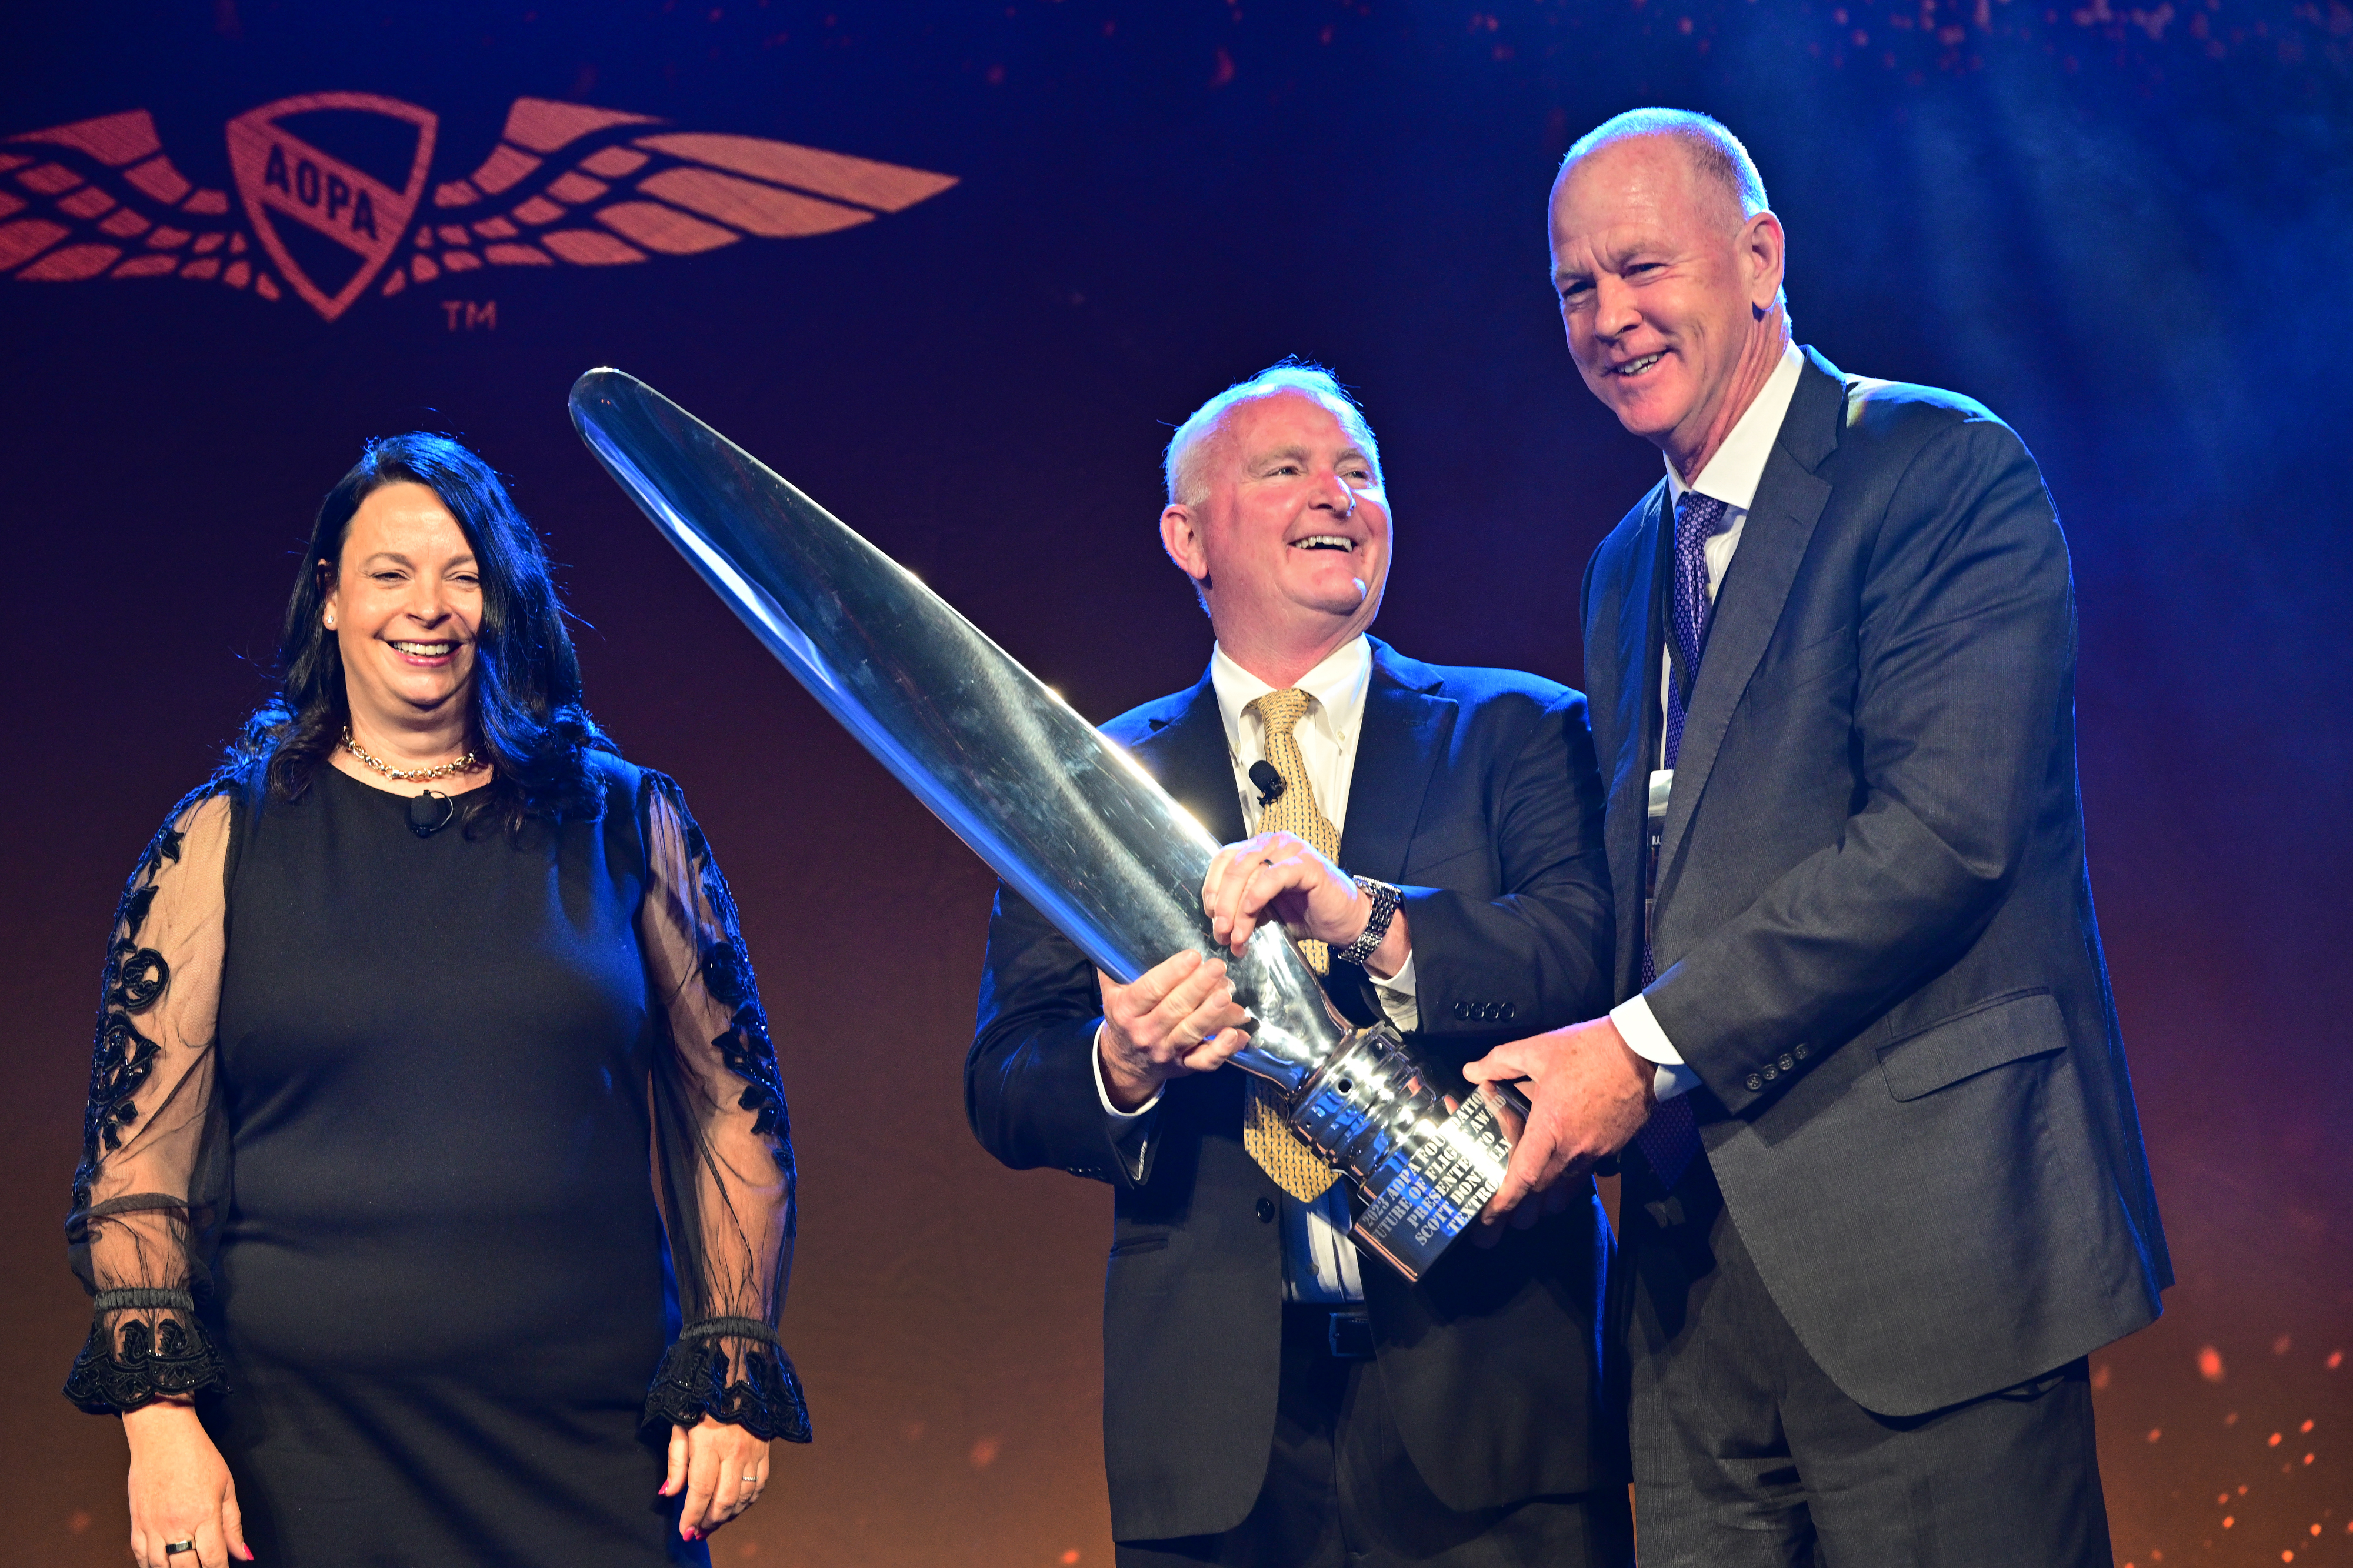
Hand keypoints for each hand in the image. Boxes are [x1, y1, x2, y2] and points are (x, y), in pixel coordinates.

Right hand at [122, 1399, 251, 1565]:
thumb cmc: (198, 1456)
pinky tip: (163, 1565)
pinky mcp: (136, 1524)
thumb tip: (243, 1553)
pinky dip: (151, 1566)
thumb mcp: (226, 1487)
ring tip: (187, 1565)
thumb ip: (233, 1524)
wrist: (163, 1437)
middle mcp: (177, 1525)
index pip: (213, 1559)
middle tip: (205, 1567)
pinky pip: (139, 1557)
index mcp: (204, 1514)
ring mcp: (153, 1526)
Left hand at [661, 1416, 773, 1542]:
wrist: (738, 1381)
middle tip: (698, 1531)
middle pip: (724, 1499)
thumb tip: (669, 1493)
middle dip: (709, 1521)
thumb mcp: (681, 1426)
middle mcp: (734, 1452)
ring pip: (743, 1497)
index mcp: (709, 1444)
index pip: (701, 1489)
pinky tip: (734, 1507)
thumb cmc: (702, 1404)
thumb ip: (676, 1461)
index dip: (692, 1514)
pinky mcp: (765, 1453)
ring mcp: (753, 1453)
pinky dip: (746, 1503)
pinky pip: (759, 1487)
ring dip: (727, 1516)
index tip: (685, 1531)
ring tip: (713, 1522)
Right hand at [1098, 950, 1251, 1111]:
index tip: (1193, 956)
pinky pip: (1205, 1061)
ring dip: (1211, 1013)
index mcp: (1126, 1010)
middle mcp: (1145, 1032)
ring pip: (1190, 1032)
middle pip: (1174, 1009)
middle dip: (1198, 986)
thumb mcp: (1111, 993)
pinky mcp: (1184, 1065)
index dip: (1172, 973)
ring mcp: (1166, 1051)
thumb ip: (1115, 966)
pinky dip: (1223, 1050)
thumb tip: (1121, 931)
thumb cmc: (1125, 1016)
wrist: (1125, 1062)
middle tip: (1218, 966)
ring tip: (1227, 994)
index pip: (1150, 989)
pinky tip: (1238, 1034)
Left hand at [1202, 832, 1364, 952]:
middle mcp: (1273, 843)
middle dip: (1222, 903)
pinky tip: (1251, 914)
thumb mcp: (1266, 911)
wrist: (1345, 921)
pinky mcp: (1306, 864)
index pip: (1224, 860)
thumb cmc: (1308, 913)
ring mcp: (1290, 850)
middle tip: (1220, 931)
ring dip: (1236, 906)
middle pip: (1233, 866)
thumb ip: (1243, 910)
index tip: (1210, 915)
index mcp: (1260, 849)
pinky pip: (1273, 876)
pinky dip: (1257, 895)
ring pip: (1248, 871)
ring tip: (1236, 934)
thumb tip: (1220, 927)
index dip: (1212, 887)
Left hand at [1462, 1016, 1654, 1225]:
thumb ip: (1500, 1062)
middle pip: (1542, 1190)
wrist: (1644, 1053)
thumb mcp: (1538, 1049)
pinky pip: (1584, 1175)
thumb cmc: (1592, 1049)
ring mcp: (1595, 1150)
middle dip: (1518, 1212)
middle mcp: (1573, 1147)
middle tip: (1498, 1228)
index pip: (1524, 1175)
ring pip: (1565, 1188)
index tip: (1488, 1217)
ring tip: (1528, 1217)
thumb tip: (1472, 1071)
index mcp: (1551, 1126)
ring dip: (1544, 1205)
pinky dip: (1568, 1187)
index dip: (1504, 1200)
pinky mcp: (1612, 1147)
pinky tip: (1560, 1190)